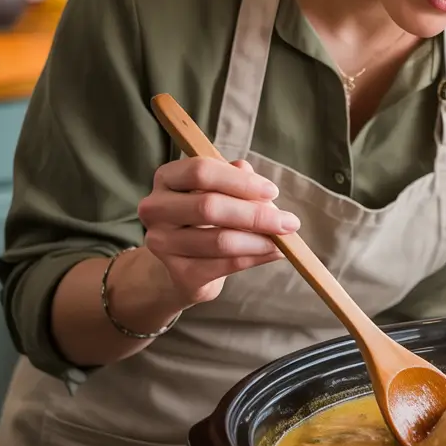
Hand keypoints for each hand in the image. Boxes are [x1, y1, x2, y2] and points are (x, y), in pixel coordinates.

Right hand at [138, 157, 299, 306]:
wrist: (184, 264)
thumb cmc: (208, 218)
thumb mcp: (222, 192)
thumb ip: (240, 184)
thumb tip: (264, 193)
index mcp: (167, 178)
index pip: (201, 171)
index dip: (240, 182)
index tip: (272, 191)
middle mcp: (155, 208)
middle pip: (209, 206)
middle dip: (256, 215)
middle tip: (290, 222)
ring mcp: (162, 243)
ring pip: (220, 240)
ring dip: (261, 240)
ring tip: (285, 241)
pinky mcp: (179, 273)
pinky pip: (226, 264)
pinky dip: (256, 258)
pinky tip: (274, 253)